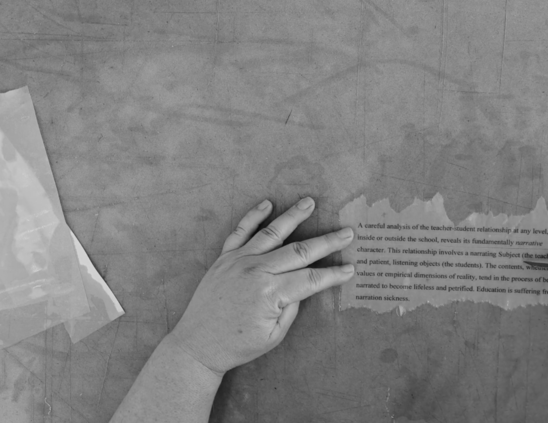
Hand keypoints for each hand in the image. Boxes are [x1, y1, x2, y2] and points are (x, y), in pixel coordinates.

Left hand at [167, 197, 354, 374]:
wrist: (196, 344)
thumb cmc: (236, 345)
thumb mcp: (273, 336)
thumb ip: (291, 309)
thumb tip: (302, 287)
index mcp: (270, 294)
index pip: (311, 279)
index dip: (333, 274)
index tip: (351, 268)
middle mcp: (256, 271)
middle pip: (299, 251)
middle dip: (327, 242)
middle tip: (347, 232)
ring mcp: (238, 261)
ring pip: (272, 233)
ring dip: (293, 216)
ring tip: (310, 202)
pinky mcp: (224, 258)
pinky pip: (240, 232)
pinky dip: (253, 216)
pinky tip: (267, 204)